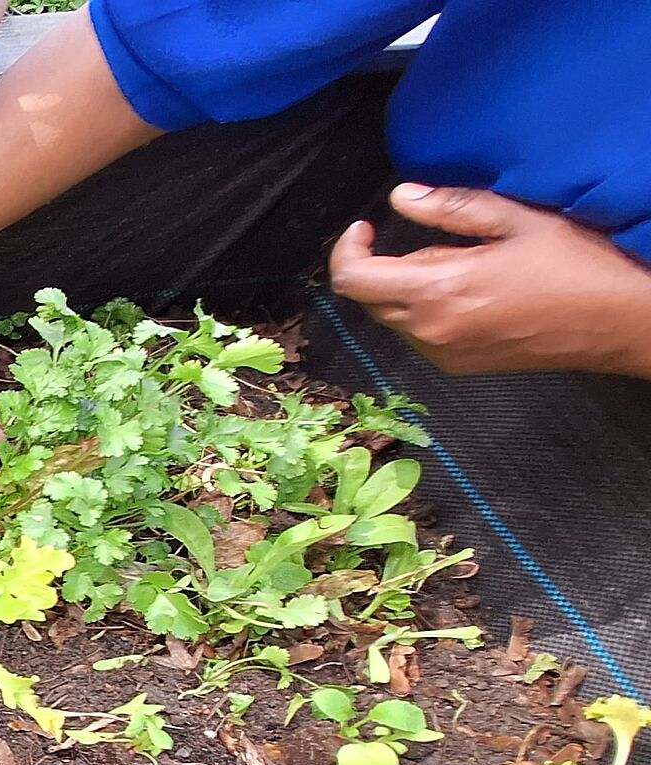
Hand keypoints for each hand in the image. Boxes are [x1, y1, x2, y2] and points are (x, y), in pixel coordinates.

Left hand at [329, 184, 650, 377]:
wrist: (619, 322)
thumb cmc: (575, 265)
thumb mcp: (516, 220)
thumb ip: (450, 207)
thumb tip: (400, 197)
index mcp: (437, 292)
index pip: (353, 279)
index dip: (347, 249)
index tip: (366, 227)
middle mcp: (430, 331)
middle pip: (369, 299)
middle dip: (379, 266)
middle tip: (423, 239)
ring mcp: (443, 354)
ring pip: (392, 318)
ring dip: (403, 289)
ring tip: (458, 264)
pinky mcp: (459, 365)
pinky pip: (418, 335)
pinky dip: (423, 310)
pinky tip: (468, 292)